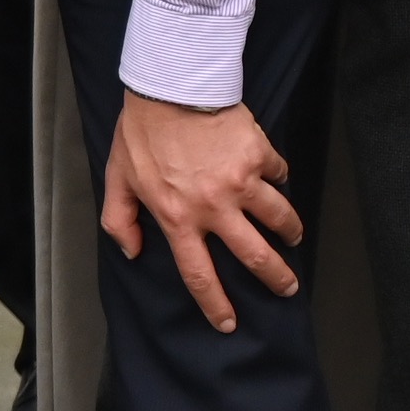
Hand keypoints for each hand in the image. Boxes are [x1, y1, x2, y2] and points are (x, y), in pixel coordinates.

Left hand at [100, 95, 302, 331]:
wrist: (170, 87)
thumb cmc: (141, 133)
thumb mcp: (117, 178)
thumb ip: (119, 220)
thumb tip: (131, 251)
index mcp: (178, 217)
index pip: (199, 274)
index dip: (216, 304)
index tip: (229, 323)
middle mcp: (214, 207)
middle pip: (256, 257)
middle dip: (277, 278)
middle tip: (288, 287)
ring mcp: (242, 182)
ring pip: (280, 219)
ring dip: (290, 231)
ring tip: (291, 236)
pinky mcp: (260, 156)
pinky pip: (279, 174)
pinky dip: (279, 177)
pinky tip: (275, 177)